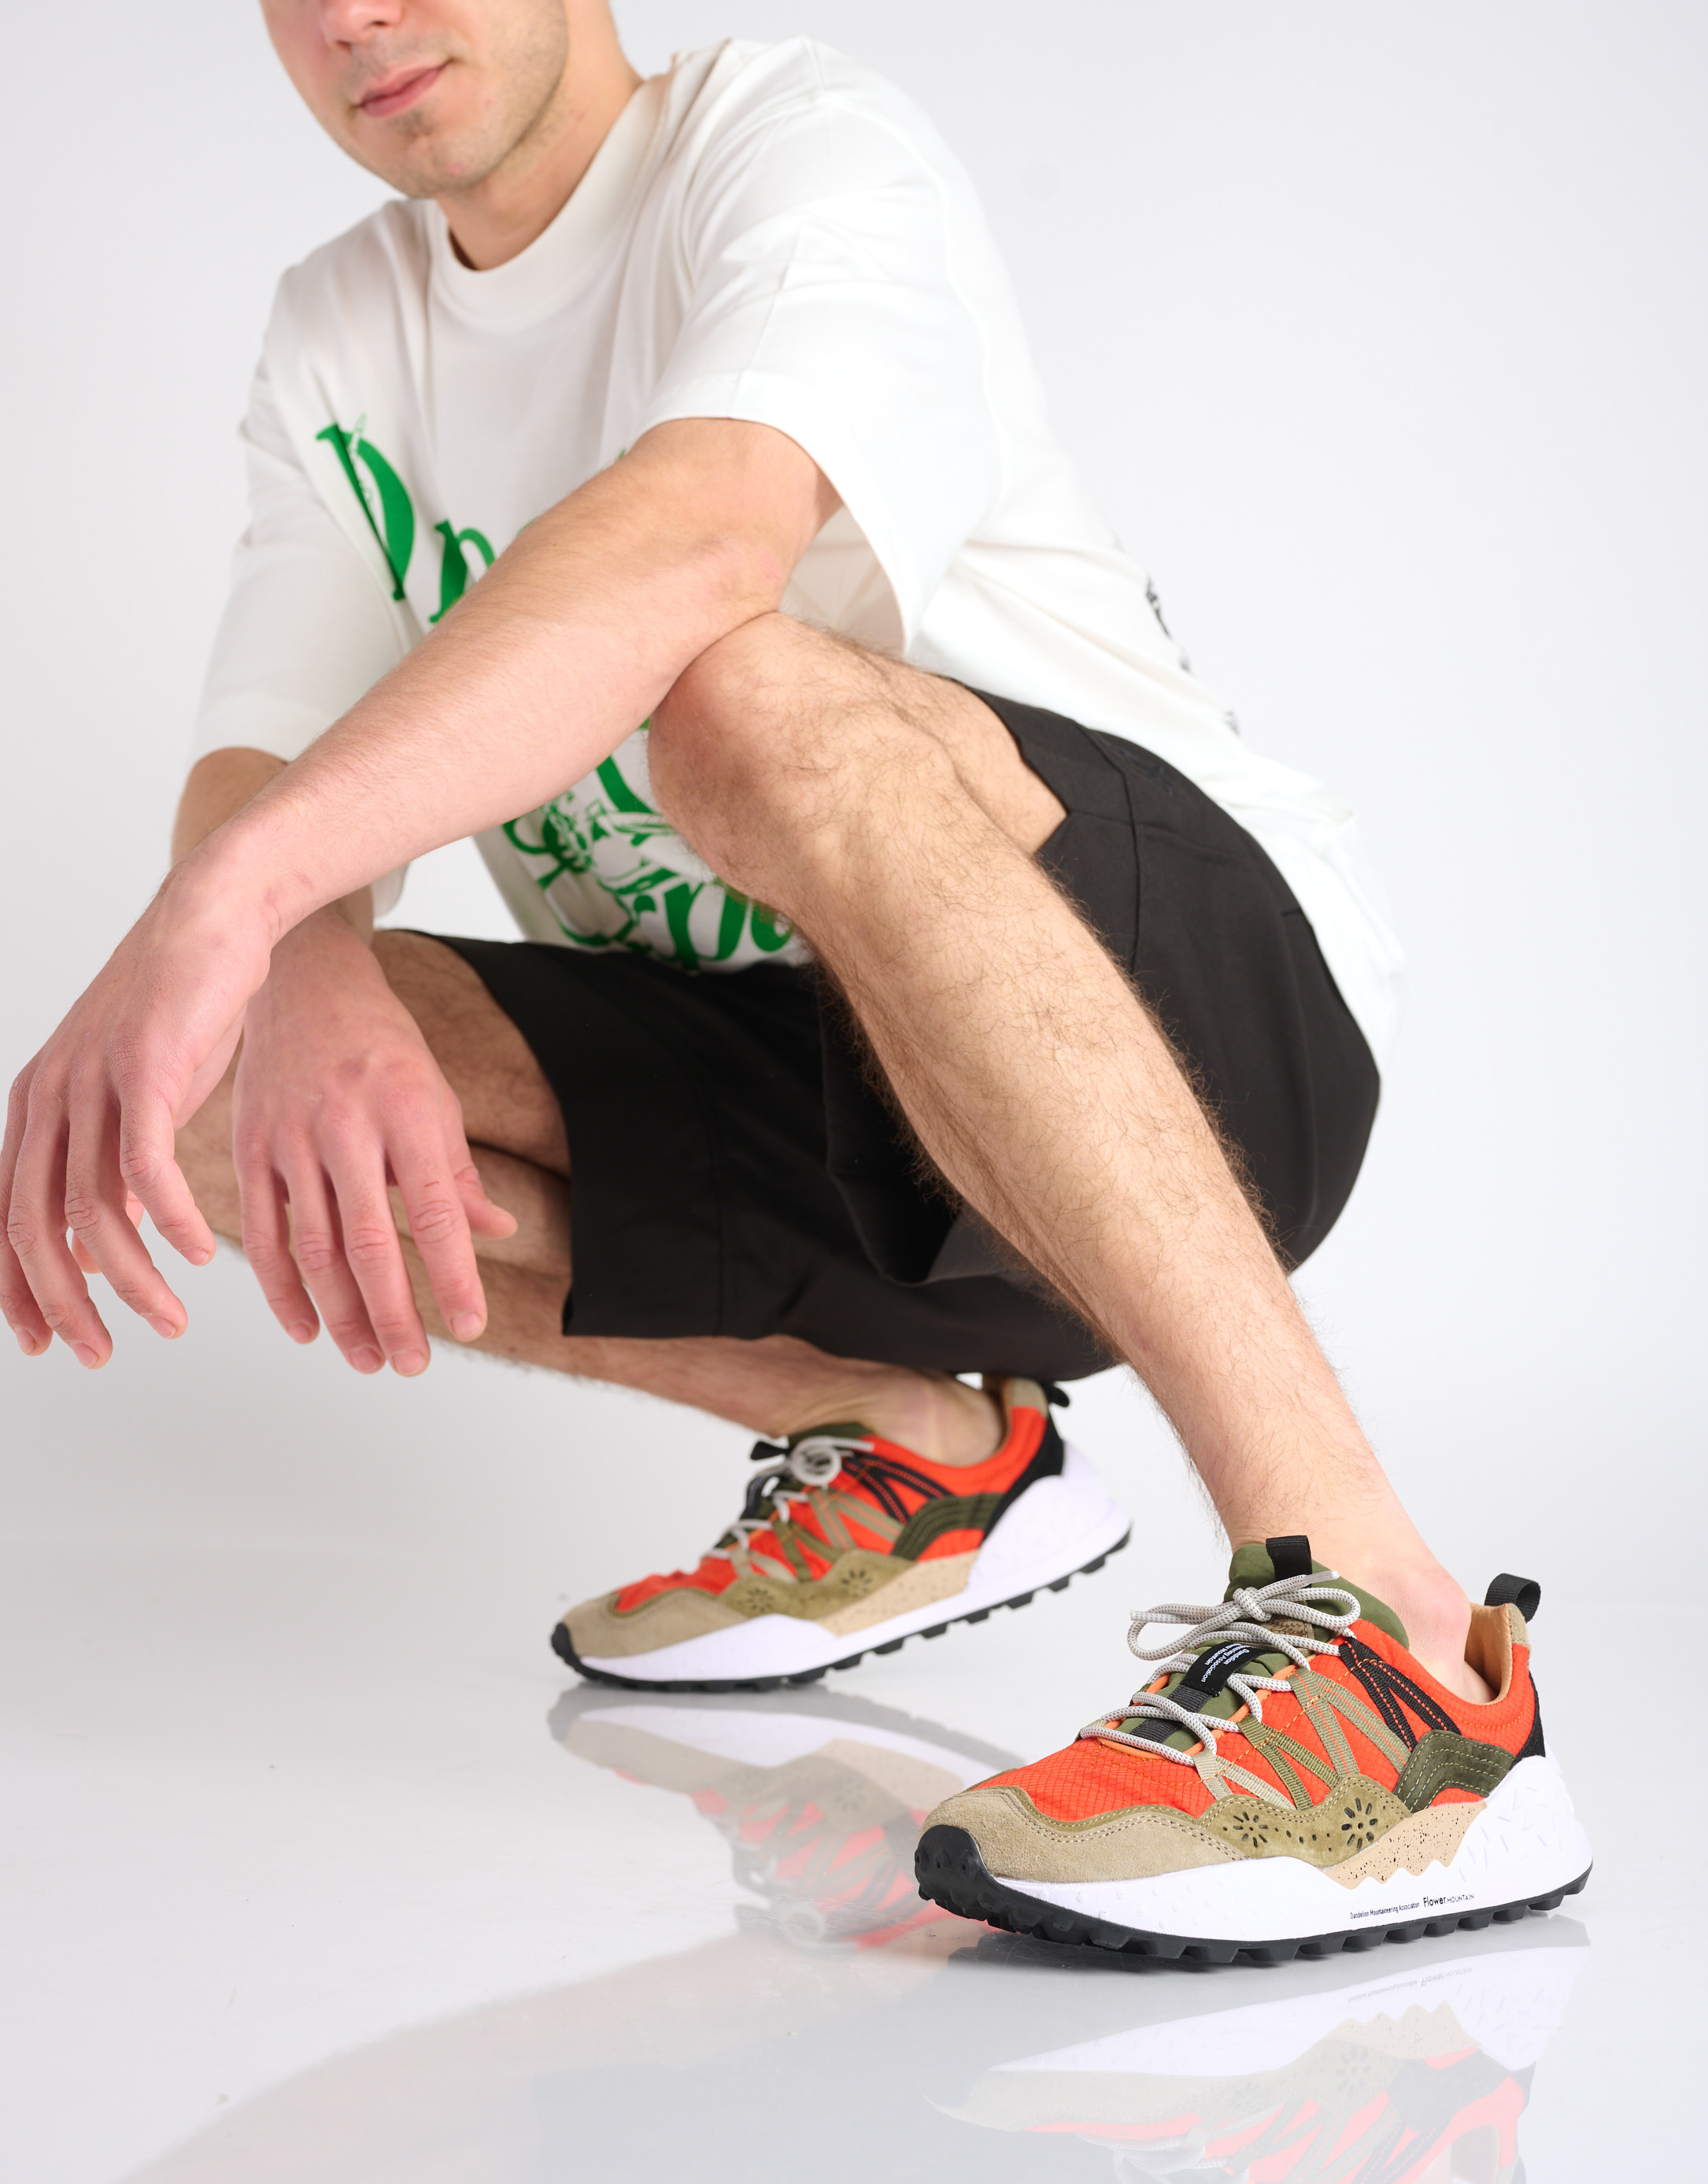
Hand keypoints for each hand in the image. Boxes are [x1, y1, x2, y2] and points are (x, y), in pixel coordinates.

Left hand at [2, 875, 268, 1363]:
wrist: (213, 919)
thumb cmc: (182, 1009)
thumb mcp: (132, 1095)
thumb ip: (107, 1164)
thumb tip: (101, 1242)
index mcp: (37, 1109)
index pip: (4, 1221)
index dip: (16, 1292)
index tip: (46, 1344)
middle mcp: (51, 1099)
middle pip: (34, 1230)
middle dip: (64, 1307)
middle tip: (99, 1354)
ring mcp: (93, 1083)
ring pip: (91, 1211)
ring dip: (130, 1280)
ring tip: (168, 1320)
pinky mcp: (145, 1070)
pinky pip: (146, 1169)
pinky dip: (169, 1224)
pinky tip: (197, 1255)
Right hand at [227, 910, 515, 1373]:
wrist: (304, 985)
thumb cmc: (380, 1043)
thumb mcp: (434, 1094)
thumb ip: (459, 1171)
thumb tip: (497, 1231)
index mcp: (405, 1110)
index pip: (434, 1211)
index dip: (453, 1274)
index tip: (469, 1324)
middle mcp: (345, 1127)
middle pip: (368, 1242)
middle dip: (392, 1313)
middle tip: (412, 1363)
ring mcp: (290, 1140)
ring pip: (314, 1248)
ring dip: (341, 1314)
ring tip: (368, 1360)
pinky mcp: (250, 1150)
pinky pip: (264, 1234)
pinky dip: (282, 1289)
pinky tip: (307, 1328)